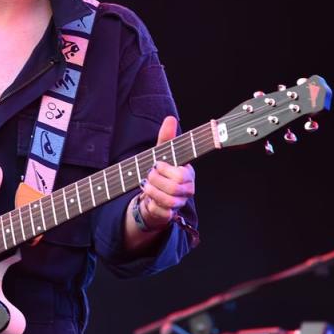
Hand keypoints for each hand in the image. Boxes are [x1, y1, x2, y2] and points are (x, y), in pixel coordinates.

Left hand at [137, 115, 195, 229]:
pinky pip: (161, 210)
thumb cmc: (160, 172)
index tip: (157, 164)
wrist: (151, 196)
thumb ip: (167, 138)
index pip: (182, 174)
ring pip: (168, 199)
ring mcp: (180, 203)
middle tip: (148, 174)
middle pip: (174, 187)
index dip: (165, 169)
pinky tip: (148, 196)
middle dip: (156, 178)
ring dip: (151, 190)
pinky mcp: (170, 214)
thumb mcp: (161, 154)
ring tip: (146, 184)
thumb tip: (171, 119)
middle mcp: (187, 190)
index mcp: (188, 173)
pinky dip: (150, 202)